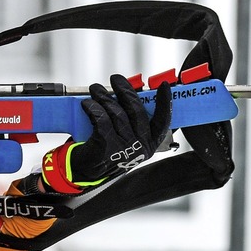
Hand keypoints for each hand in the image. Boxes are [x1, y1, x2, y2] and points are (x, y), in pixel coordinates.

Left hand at [42, 74, 171, 193]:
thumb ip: (132, 121)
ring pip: (116, 113)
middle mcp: (140, 146)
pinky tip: (87, 104)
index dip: (165, 103)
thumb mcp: (124, 138)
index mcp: (149, 143)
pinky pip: (101, 119)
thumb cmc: (105, 150)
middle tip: (116, 79)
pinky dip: (93, 108)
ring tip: (96, 89)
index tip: (164, 86)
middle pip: (136, 110)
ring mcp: (125, 148)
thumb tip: (129, 92)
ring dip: (104, 97)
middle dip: (125, 91)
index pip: (163, 121)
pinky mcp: (107, 147)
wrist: (84, 172)